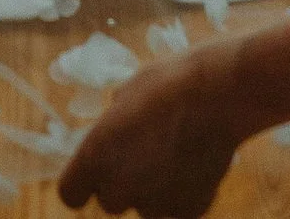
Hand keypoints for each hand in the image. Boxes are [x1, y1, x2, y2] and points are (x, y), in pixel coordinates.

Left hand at [59, 50, 250, 218]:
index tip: (92, 172)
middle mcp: (120, 187)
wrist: (219, 93)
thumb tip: (117, 130)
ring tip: (175, 152)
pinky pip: (178, 207)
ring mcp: (156, 203)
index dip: (80, 184)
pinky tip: (196, 162)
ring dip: (153, 189)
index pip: (70, 193)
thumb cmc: (168, 82)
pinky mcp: (189, 211)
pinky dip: (184, 192)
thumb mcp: (128, 93)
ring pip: (146, 206)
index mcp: (96, 155)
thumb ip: (115, 124)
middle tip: (143, 153)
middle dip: (121, 182)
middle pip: (110, 201)